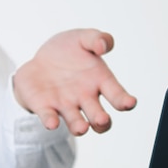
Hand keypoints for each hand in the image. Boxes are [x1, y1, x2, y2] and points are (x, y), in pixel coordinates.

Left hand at [13, 29, 136, 135]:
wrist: (38, 61)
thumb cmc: (67, 51)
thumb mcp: (82, 38)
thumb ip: (96, 39)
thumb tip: (102, 46)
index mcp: (99, 81)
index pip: (116, 95)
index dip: (124, 101)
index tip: (130, 103)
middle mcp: (85, 99)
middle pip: (98, 116)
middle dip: (101, 121)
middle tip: (102, 119)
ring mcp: (65, 106)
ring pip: (76, 123)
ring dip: (79, 127)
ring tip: (82, 128)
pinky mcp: (45, 107)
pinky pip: (49, 117)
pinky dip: (51, 121)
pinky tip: (53, 123)